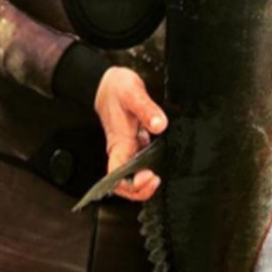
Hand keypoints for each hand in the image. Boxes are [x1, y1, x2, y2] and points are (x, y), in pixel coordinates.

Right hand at [94, 66, 166, 201]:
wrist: (108, 81)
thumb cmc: (116, 87)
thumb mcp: (132, 93)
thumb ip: (146, 109)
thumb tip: (160, 125)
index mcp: (118, 142)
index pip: (117, 176)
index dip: (132, 185)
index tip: (150, 177)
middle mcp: (122, 149)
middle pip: (124, 183)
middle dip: (140, 190)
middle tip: (157, 181)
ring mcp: (128, 147)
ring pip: (133, 176)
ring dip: (145, 183)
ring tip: (160, 176)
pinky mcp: (135, 142)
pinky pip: (140, 163)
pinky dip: (150, 169)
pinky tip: (163, 163)